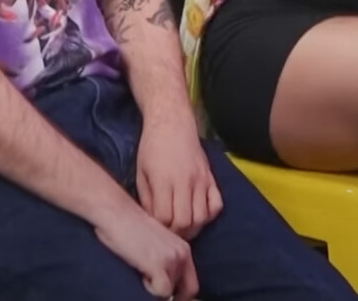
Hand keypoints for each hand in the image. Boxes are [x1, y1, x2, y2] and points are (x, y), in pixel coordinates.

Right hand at [95, 204, 198, 298]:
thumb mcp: (155, 245)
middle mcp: (183, 253)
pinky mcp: (160, 264)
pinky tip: (140, 273)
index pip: (192, 283)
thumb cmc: (127, 229)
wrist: (116, 213)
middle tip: (153, 289)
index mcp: (183, 248)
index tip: (165, 293)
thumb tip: (166, 287)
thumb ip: (165, 262)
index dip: (180, 293)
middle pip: (188, 290)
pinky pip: (162, 292)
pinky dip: (150, 289)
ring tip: (142, 273)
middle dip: (171, 294)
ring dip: (157, 289)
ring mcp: (173, 259)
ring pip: (172, 292)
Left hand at [136, 117, 222, 240]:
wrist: (172, 123)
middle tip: (169, 233)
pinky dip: (209, 216)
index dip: (160, 229)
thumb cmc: (151, 148)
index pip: (165, 218)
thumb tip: (152, 223)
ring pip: (202, 217)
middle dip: (177, 233)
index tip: (156, 229)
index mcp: (164, 180)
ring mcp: (202, 180)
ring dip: (193, 228)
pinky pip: (216, 205)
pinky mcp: (211, 178)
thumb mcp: (140, 174)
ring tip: (183, 228)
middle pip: (186, 222)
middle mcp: (186, 182)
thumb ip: (146, 200)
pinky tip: (198, 215)